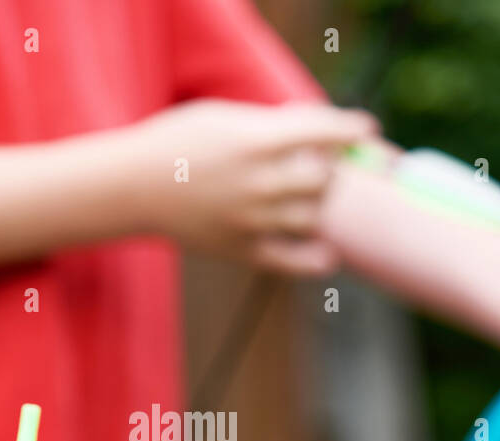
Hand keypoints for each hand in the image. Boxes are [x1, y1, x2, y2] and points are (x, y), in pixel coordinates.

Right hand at [128, 99, 377, 274]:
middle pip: (324, 180)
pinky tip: (326, 252)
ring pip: (313, 218)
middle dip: (329, 170)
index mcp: (255, 141)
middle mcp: (258, 182)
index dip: (352, 131)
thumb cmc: (180, 142)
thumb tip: (320, 134)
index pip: (323, 133)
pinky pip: (294, 262)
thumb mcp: (225, 118)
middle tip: (319, 166)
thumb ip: (272, 126)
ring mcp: (250, 221)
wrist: (133, 186)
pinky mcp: (241, 251)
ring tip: (308, 199)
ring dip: (319, 207)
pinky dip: (317, 260)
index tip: (366, 131)